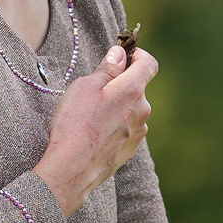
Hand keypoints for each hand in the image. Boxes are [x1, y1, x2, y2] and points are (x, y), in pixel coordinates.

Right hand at [37, 42, 157, 215]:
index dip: (137, 55)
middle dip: (120, 84)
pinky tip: (95, 133)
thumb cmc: (76, 124)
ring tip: (90, 116)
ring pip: (131, 110)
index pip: (149, 64)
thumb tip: (120, 54)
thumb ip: (107, 68)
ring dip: (117, 106)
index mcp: (133, 90)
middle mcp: (142, 111)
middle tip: (94, 90)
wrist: (73, 168)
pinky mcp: (131, 149)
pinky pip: (126, 128)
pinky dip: (115, 125)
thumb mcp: (85, 87)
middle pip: (137, 88)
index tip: (123, 56)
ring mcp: (138, 132)